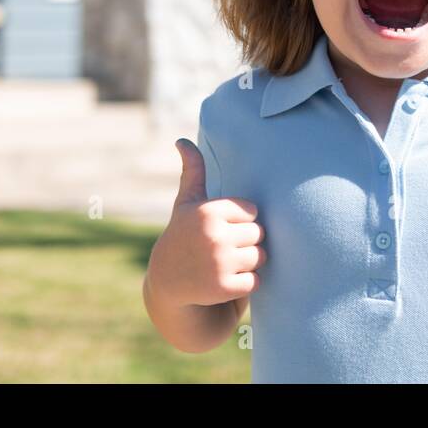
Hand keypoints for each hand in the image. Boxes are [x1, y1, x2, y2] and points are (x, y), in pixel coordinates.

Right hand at [146, 138, 265, 307]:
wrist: (167, 282)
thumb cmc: (183, 235)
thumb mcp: (187, 203)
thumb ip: (193, 171)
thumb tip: (181, 140)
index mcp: (209, 211)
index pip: (253, 212)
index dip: (240, 222)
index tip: (220, 229)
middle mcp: (214, 234)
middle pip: (260, 235)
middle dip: (246, 243)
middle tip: (222, 250)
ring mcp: (219, 262)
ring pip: (260, 257)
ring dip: (248, 264)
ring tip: (224, 264)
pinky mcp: (224, 287)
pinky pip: (255, 282)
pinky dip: (245, 284)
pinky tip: (224, 281)